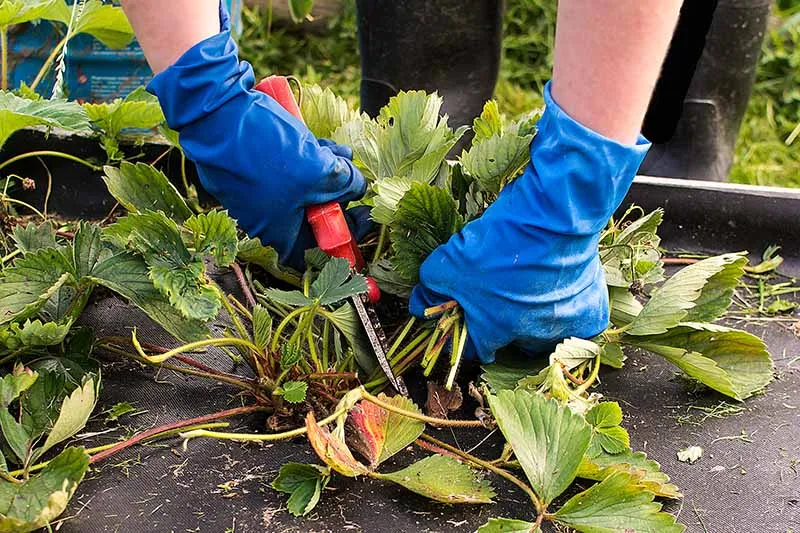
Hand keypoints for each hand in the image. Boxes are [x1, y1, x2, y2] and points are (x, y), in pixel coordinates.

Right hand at [147, 3, 366, 267]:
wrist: (217, 114)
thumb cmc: (266, 152)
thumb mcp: (318, 171)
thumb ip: (345, 183)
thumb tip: (358, 185)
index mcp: (278, 231)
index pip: (315, 250)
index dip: (342, 239)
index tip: (360, 219)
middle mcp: (264, 216)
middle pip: (310, 217)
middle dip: (337, 198)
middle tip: (355, 181)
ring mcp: (256, 191)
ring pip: (301, 189)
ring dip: (326, 174)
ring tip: (345, 156)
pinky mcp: (251, 167)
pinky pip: (287, 171)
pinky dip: (307, 161)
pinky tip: (326, 146)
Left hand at [409, 83, 650, 362]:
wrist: (557, 217)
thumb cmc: (501, 241)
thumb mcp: (449, 261)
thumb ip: (431, 286)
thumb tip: (418, 305)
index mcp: (493, 329)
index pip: (475, 348)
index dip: (467, 333)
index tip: (467, 318)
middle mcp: (529, 336)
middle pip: (511, 341)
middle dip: (504, 324)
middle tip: (502, 296)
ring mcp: (562, 327)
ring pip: (546, 336)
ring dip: (537, 320)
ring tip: (532, 292)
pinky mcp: (591, 314)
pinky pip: (580, 326)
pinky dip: (572, 314)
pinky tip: (562, 294)